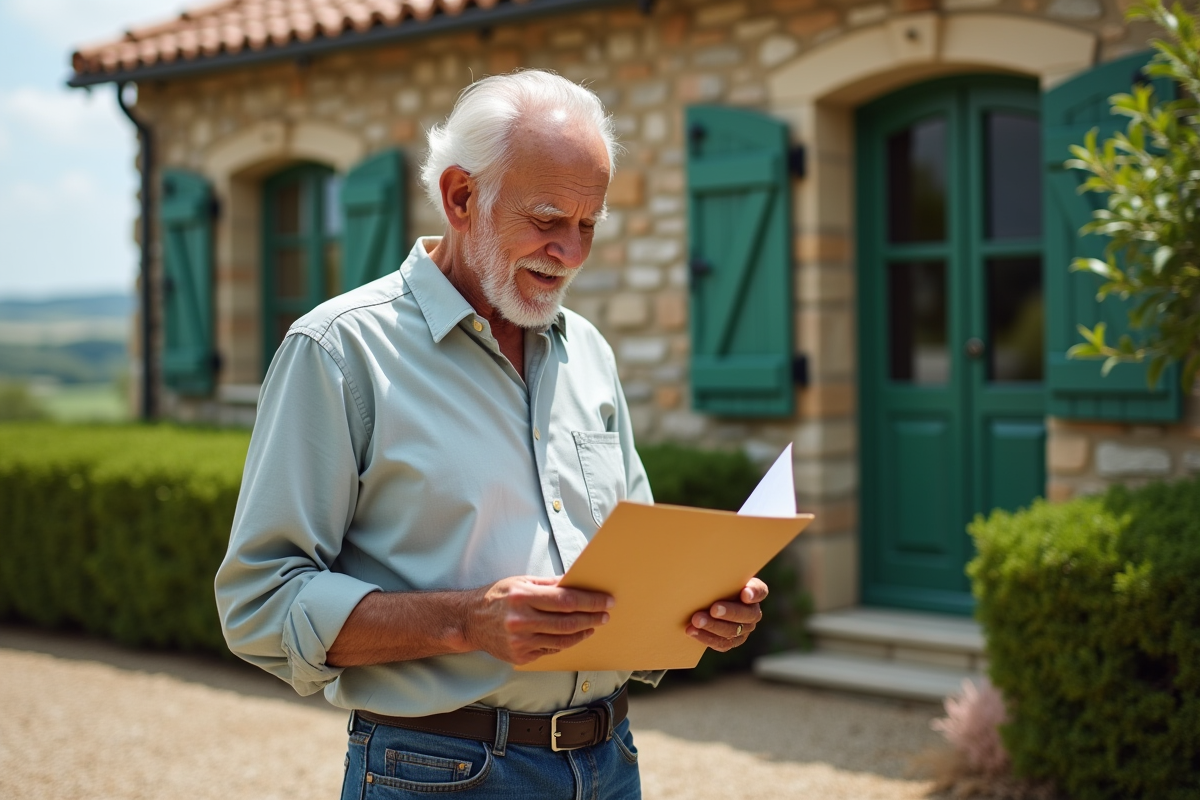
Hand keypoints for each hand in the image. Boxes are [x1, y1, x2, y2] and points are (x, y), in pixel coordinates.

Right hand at [464, 575, 613, 665]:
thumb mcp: (521, 582)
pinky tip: (573, 635)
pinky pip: (551, 650)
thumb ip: (549, 584)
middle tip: (605, 614)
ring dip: (583, 633)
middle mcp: (521, 621)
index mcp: (522, 597)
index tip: (607, 600)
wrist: (470, 621)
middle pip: (568, 622)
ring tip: (593, 625)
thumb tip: (576, 583)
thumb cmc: (497, 597)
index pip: (566, 600)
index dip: (590, 601)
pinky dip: (565, 642)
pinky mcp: (520, 657)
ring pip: (562, 640)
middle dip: (592, 618)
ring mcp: (520, 642)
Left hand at [686, 577, 766, 651]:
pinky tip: (692, 631)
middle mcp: (753, 613)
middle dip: (729, 612)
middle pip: (746, 615)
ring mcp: (744, 630)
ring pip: (732, 632)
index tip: (745, 593)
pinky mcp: (732, 642)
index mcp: (754, 592)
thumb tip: (710, 559)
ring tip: (696, 620)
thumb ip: (722, 572)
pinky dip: (706, 637)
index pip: (759, 591)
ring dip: (713, 626)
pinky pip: (721, 643)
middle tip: (713, 609)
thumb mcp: (721, 574)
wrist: (708, 599)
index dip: (754, 593)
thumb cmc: (716, 583)